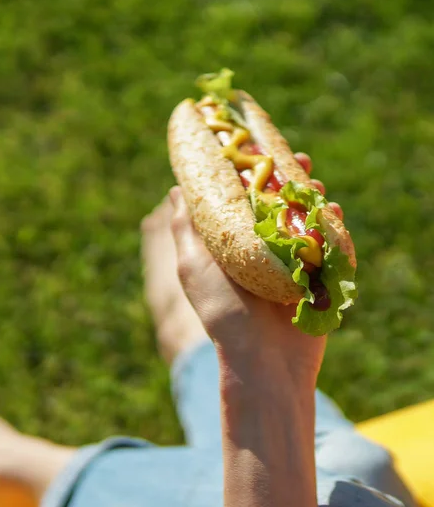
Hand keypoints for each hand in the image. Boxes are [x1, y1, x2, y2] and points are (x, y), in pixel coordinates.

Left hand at [169, 153, 335, 385]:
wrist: (261, 360)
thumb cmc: (221, 310)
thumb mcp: (193, 264)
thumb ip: (185, 227)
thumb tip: (175, 189)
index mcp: (235, 241)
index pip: (245, 197)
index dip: (253, 172)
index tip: (259, 149)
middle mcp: (264, 247)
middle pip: (280, 202)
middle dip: (290, 179)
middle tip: (298, 159)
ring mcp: (293, 260)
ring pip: (307, 218)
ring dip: (313, 196)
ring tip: (315, 184)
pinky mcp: (318, 275)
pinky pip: (329, 243)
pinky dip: (333, 224)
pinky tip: (332, 209)